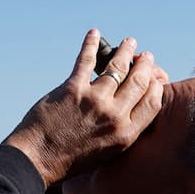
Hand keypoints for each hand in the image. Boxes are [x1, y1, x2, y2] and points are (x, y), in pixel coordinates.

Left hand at [4, 30, 169, 186]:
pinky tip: (94, 33)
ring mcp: (94, 100)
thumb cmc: (70, 159)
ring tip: (129, 42)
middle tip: (146, 55)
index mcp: (126, 134)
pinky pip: (87, 59)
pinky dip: (91, 43)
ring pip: (118, 66)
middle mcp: (114, 116)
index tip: (155, 75)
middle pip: (139, 81)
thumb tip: (129, 106)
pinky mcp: (72, 89)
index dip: (156, 84)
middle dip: (145, 64)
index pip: (153, 101)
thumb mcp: (106, 152)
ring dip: (125, 50)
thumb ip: (121, 130)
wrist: (38, 160)